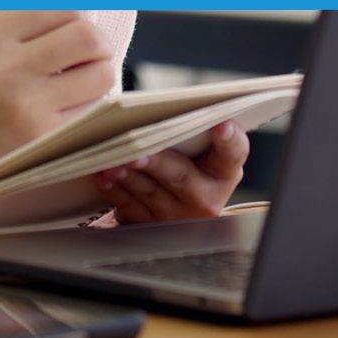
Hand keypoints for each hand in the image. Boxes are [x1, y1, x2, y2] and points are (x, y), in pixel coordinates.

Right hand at [0, 11, 115, 218]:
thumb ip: (36, 20)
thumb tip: (92, 10)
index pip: (67, 9)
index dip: (82, 20)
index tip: (76, 32)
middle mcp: (6, 65)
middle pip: (89, 37)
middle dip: (100, 46)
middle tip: (90, 57)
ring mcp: (25, 103)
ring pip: (101, 74)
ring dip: (99, 77)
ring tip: (79, 84)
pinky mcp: (42, 136)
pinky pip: (94, 109)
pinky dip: (91, 107)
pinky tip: (68, 110)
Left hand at [94, 120, 247, 222]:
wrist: (179, 206)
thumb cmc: (188, 164)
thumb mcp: (201, 152)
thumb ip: (190, 134)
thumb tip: (158, 110)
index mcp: (224, 172)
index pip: (233, 153)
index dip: (229, 140)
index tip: (222, 125)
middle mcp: (206, 198)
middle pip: (181, 177)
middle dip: (156, 162)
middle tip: (136, 152)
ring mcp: (178, 217)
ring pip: (150, 192)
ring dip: (128, 176)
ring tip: (111, 162)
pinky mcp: (151, 227)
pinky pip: (130, 208)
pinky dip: (115, 190)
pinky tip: (104, 176)